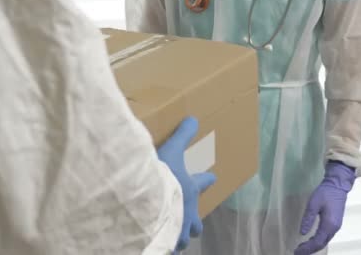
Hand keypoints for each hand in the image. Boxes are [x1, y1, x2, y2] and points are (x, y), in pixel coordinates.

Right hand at [158, 117, 216, 252]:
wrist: (148, 201)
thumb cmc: (162, 177)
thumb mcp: (172, 151)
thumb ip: (182, 135)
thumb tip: (194, 119)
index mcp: (190, 190)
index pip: (203, 183)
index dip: (207, 179)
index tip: (213, 177)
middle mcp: (187, 214)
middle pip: (196, 224)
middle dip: (194, 224)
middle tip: (192, 224)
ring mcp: (177, 231)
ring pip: (182, 239)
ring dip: (179, 237)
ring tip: (172, 238)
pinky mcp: (164, 242)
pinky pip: (166, 247)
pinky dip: (164, 246)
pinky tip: (157, 245)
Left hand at [295, 161, 355, 254]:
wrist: (337, 186)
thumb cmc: (325, 193)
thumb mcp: (313, 204)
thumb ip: (308, 219)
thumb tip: (302, 233)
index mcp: (329, 224)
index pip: (317, 241)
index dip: (307, 248)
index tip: (296, 251)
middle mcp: (334, 228)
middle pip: (322, 244)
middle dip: (310, 250)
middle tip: (297, 252)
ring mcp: (336, 226)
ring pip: (324, 241)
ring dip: (313, 246)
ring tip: (302, 249)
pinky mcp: (335, 223)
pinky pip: (326, 237)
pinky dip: (318, 241)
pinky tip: (310, 241)